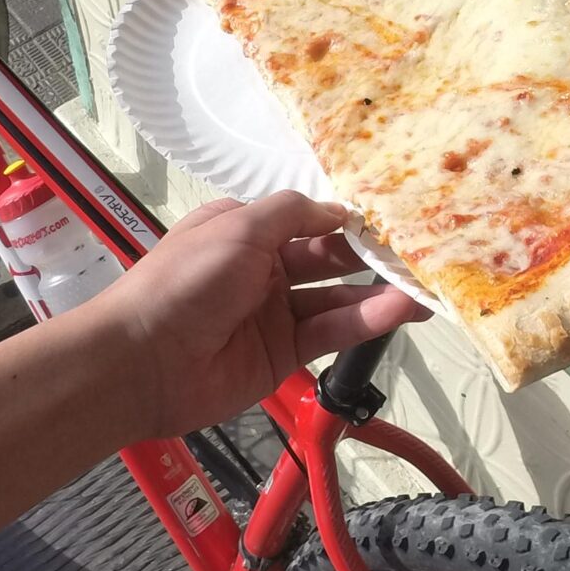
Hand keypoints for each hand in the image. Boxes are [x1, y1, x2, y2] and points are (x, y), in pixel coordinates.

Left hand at [72, 194, 428, 440]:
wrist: (144, 361)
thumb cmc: (186, 280)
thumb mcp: (237, 227)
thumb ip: (292, 214)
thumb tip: (339, 209)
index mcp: (244, 230)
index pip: (305, 219)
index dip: (343, 218)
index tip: (390, 214)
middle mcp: (262, 269)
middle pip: (326, 258)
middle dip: (369, 254)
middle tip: (421, 250)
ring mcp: (274, 314)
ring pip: (335, 297)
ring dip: (378, 291)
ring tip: (425, 287)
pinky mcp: (284, 356)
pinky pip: (330, 332)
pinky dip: (365, 321)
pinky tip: (401, 311)